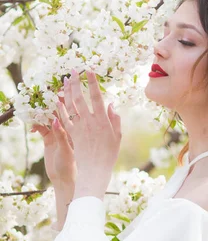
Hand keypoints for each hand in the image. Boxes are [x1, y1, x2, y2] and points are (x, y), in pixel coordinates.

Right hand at [30, 98, 76, 186]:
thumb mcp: (66, 150)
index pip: (72, 110)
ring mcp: (58, 134)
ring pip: (49, 118)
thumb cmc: (72, 166)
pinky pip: (41, 128)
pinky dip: (36, 125)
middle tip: (44, 95)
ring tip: (34, 111)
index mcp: (76, 129)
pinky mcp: (49, 140)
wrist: (66, 180)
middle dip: (52, 102)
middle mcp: (68, 129)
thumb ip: (60, 136)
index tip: (60, 89)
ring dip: (42, 113)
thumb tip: (55, 120)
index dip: (66, 99)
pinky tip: (32, 128)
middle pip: (59, 111)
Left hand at [56, 68, 120, 196]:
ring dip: (67, 91)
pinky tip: (57, 100)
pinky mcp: (71, 134)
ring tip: (65, 80)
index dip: (93, 83)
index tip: (89, 71)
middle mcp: (89, 121)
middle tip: (73, 71)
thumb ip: (115, 119)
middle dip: (76, 82)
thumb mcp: (117, 136)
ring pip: (70, 105)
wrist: (94, 169)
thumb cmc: (109, 154)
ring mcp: (79, 127)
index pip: (97, 97)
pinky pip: (64, 118)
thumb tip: (110, 105)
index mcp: (102, 120)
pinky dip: (60, 108)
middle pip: (80, 97)